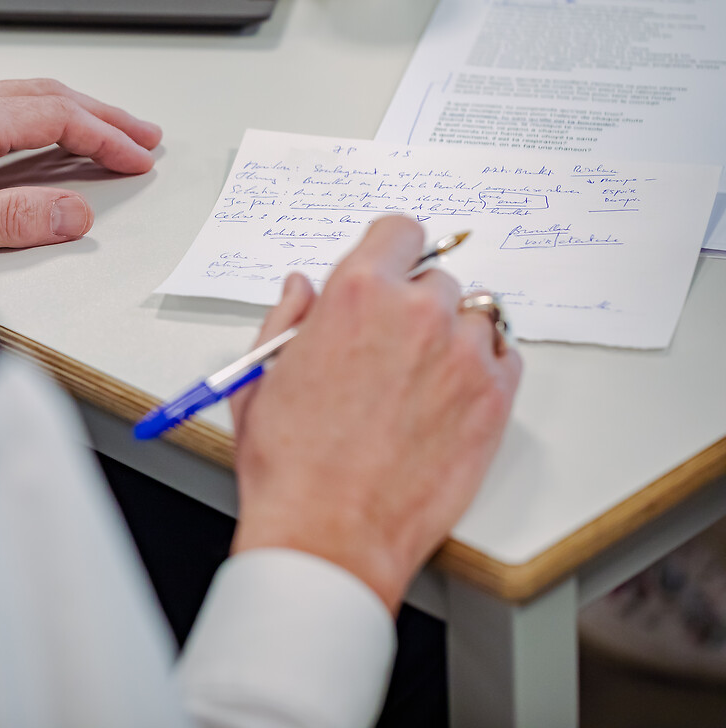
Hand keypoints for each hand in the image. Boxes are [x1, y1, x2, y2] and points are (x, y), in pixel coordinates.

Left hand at [0, 79, 161, 258]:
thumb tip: (73, 213)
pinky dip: (40, 116)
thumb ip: (12, 220)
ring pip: (24, 95)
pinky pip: (0, 104)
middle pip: (47, 94)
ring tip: (109, 132)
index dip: (105, 137)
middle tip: (143, 136)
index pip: (56, 117)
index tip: (138, 158)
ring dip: (74, 112)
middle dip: (103, 115)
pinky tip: (46, 133)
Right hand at [229, 216, 522, 613]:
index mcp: (355, 294)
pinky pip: (504, 357)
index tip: (392, 267)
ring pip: (474, 315)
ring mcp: (463, 356)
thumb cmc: (290, 466)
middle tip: (392, 345)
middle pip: (436, 279)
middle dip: (414, 304)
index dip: (391, 250)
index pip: (400, 232)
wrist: (329, 534)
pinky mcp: (494, 400)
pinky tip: (448, 397)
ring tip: (421, 376)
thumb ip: (286, 319)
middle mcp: (416, 313)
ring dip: (451, 335)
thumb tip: (301, 290)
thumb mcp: (262, 378)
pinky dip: (482, 368)